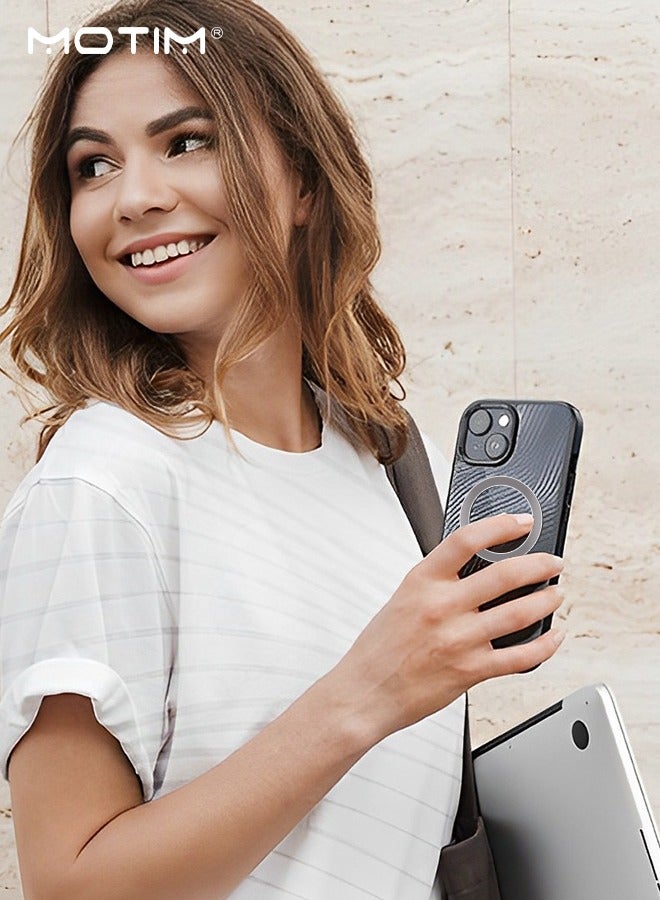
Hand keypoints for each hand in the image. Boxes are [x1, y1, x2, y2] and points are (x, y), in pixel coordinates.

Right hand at [333, 513, 564, 742]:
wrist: (365, 692)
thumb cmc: (381, 648)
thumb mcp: (404, 599)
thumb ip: (438, 582)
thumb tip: (479, 569)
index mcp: (422, 581)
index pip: (467, 540)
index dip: (500, 526)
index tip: (522, 523)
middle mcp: (442, 607)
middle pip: (505, 575)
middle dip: (540, 565)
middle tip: (553, 563)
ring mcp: (458, 639)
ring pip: (520, 612)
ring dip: (547, 601)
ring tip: (555, 595)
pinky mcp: (470, 671)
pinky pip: (521, 656)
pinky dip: (545, 645)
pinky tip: (552, 636)